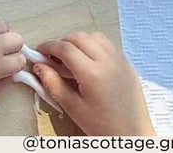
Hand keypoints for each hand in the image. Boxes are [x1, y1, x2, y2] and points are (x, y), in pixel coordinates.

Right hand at [33, 33, 154, 135]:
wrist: (133, 136)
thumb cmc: (103, 126)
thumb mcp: (72, 107)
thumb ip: (52, 83)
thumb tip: (39, 66)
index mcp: (92, 74)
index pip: (65, 48)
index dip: (48, 47)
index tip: (40, 52)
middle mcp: (108, 63)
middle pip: (79, 38)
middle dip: (63, 43)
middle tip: (54, 57)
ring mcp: (121, 62)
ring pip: (95, 37)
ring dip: (80, 42)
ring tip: (73, 58)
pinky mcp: (128, 65)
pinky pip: (109, 45)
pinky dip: (95, 46)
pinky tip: (90, 61)